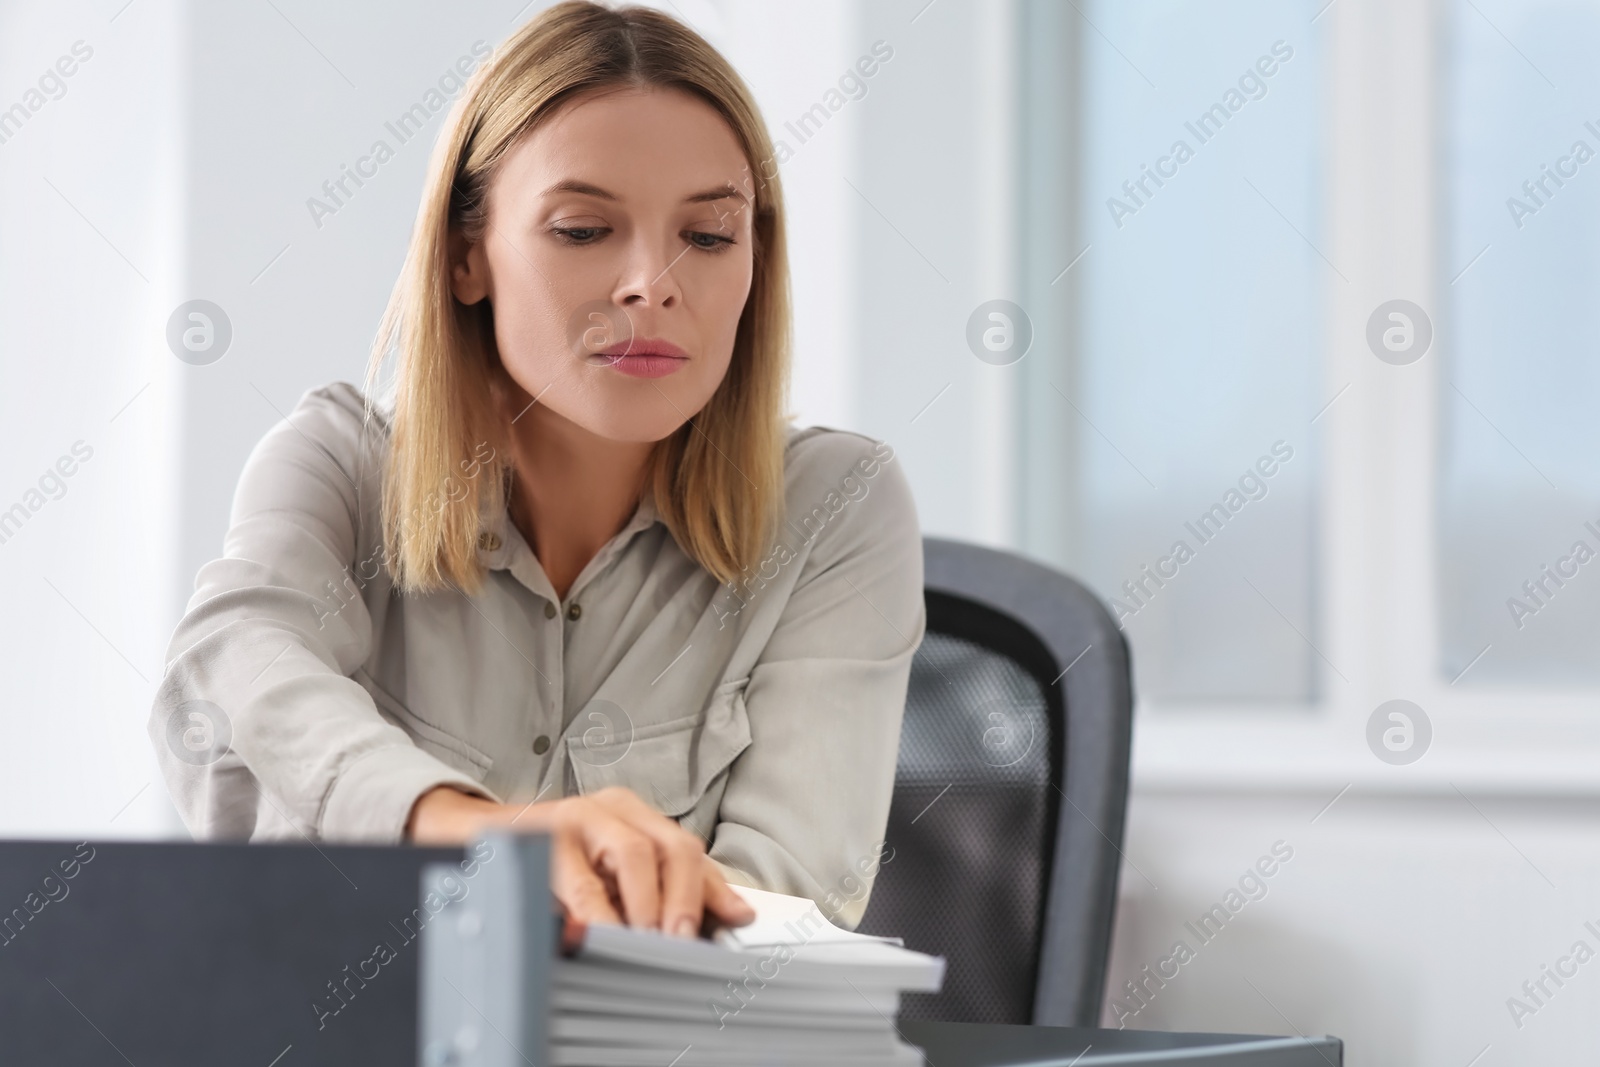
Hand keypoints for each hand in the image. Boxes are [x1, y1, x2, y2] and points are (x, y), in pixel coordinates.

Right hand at [405, 784, 754, 936]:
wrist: (473, 837)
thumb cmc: (550, 858)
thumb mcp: (613, 870)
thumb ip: (670, 887)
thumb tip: (735, 912)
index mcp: (633, 814)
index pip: (686, 848)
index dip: (707, 890)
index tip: (720, 930)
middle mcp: (608, 808)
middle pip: (665, 846)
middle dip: (678, 899)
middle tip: (677, 942)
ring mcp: (571, 818)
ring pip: (627, 854)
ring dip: (639, 907)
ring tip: (641, 942)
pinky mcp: (535, 835)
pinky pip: (570, 876)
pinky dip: (587, 910)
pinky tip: (589, 934)